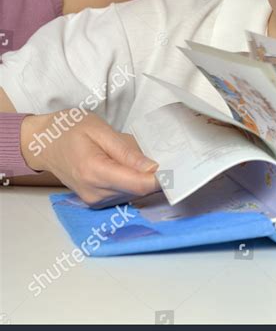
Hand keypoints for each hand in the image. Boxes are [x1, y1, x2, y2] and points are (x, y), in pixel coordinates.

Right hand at [20, 111, 159, 206]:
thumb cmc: (69, 129)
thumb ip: (126, 150)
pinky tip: (127, 164)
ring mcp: (95, 200)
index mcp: (95, 171)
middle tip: (157, 151)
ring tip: (134, 154)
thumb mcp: (99, 129)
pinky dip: (131, 180)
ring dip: (141, 176)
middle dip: (152, 173)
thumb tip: (152, 167)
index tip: (177, 165)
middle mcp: (95, 193)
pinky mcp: (96, 201)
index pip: (139, 185)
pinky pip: (123, 193)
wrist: (43, 142)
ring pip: (133, 193)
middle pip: (139, 190)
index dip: (161, 178)